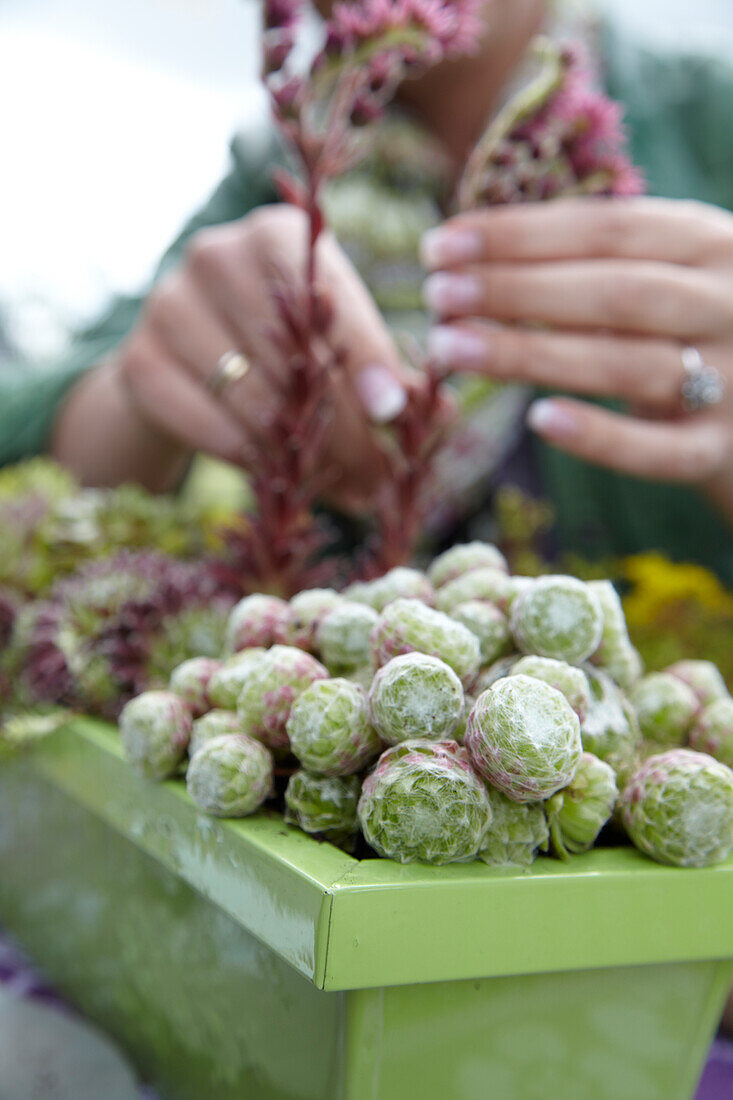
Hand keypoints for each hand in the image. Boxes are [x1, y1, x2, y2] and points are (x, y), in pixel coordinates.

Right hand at [53, 205, 409, 503]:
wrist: (179, 363)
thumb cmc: (277, 347)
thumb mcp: (333, 341)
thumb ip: (383, 369)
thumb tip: (436, 408)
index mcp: (278, 235)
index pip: (330, 303)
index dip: (368, 362)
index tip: (395, 415)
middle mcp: (217, 254)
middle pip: (293, 356)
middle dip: (345, 429)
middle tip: (378, 480)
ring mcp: (169, 303)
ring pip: (254, 397)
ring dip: (302, 455)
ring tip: (347, 491)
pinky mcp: (138, 360)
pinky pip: (209, 426)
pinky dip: (251, 460)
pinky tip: (278, 477)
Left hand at [422, 197, 732, 521]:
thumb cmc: (692, 336)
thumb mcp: (666, 279)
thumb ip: (594, 265)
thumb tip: (472, 257)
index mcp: (711, 244)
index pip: (607, 229)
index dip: (519, 236)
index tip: (440, 245)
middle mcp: (731, 304)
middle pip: (614, 292)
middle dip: (515, 290)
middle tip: (436, 294)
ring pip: (627, 364)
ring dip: (530, 355)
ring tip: (449, 348)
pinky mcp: (719, 450)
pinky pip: (658, 451)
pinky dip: (599, 437)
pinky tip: (537, 419)